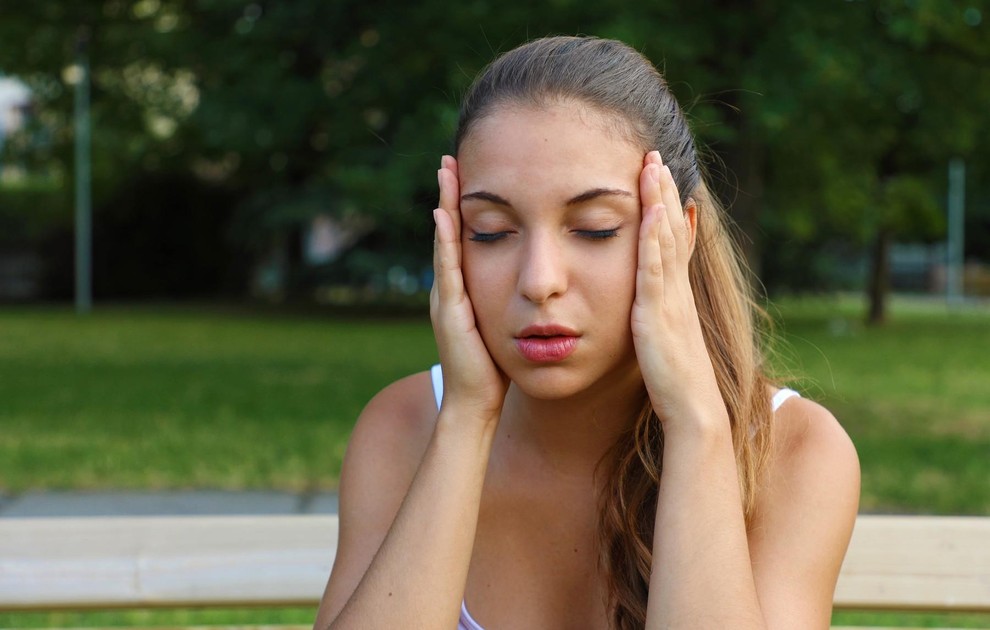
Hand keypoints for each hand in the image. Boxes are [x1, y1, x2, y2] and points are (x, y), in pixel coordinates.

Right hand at [430, 155, 508, 421]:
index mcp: (464, 291)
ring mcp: (446, 298)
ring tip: (445, 172)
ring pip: (445, 242)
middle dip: (450, 196)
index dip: (464, 208)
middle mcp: (450, 289)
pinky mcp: (450, 310)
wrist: (476, 404)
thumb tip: (532, 286)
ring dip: (444, 206)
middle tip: (450, 159)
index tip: (468, 175)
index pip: (464, 239)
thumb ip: (508, 303)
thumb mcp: (503, 326)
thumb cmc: (495, 370)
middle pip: (449, 232)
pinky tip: (443, 214)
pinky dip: (445, 239)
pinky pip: (448, 267)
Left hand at [631, 152, 725, 427]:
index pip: (673, 240)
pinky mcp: (658, 313)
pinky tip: (653, 212)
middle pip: (671, 230)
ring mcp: (670, 299)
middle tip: (654, 155)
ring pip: (664, 240)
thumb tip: (650, 299)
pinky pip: (656, 269)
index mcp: (676, 294)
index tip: (660, 176)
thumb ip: (660, 314)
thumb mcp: (665, 338)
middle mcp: (677, 289)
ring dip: (659, 201)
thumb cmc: (676, 381)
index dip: (667, 207)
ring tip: (653, 166)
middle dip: (662, 191)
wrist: (693, 410)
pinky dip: (656, 238)